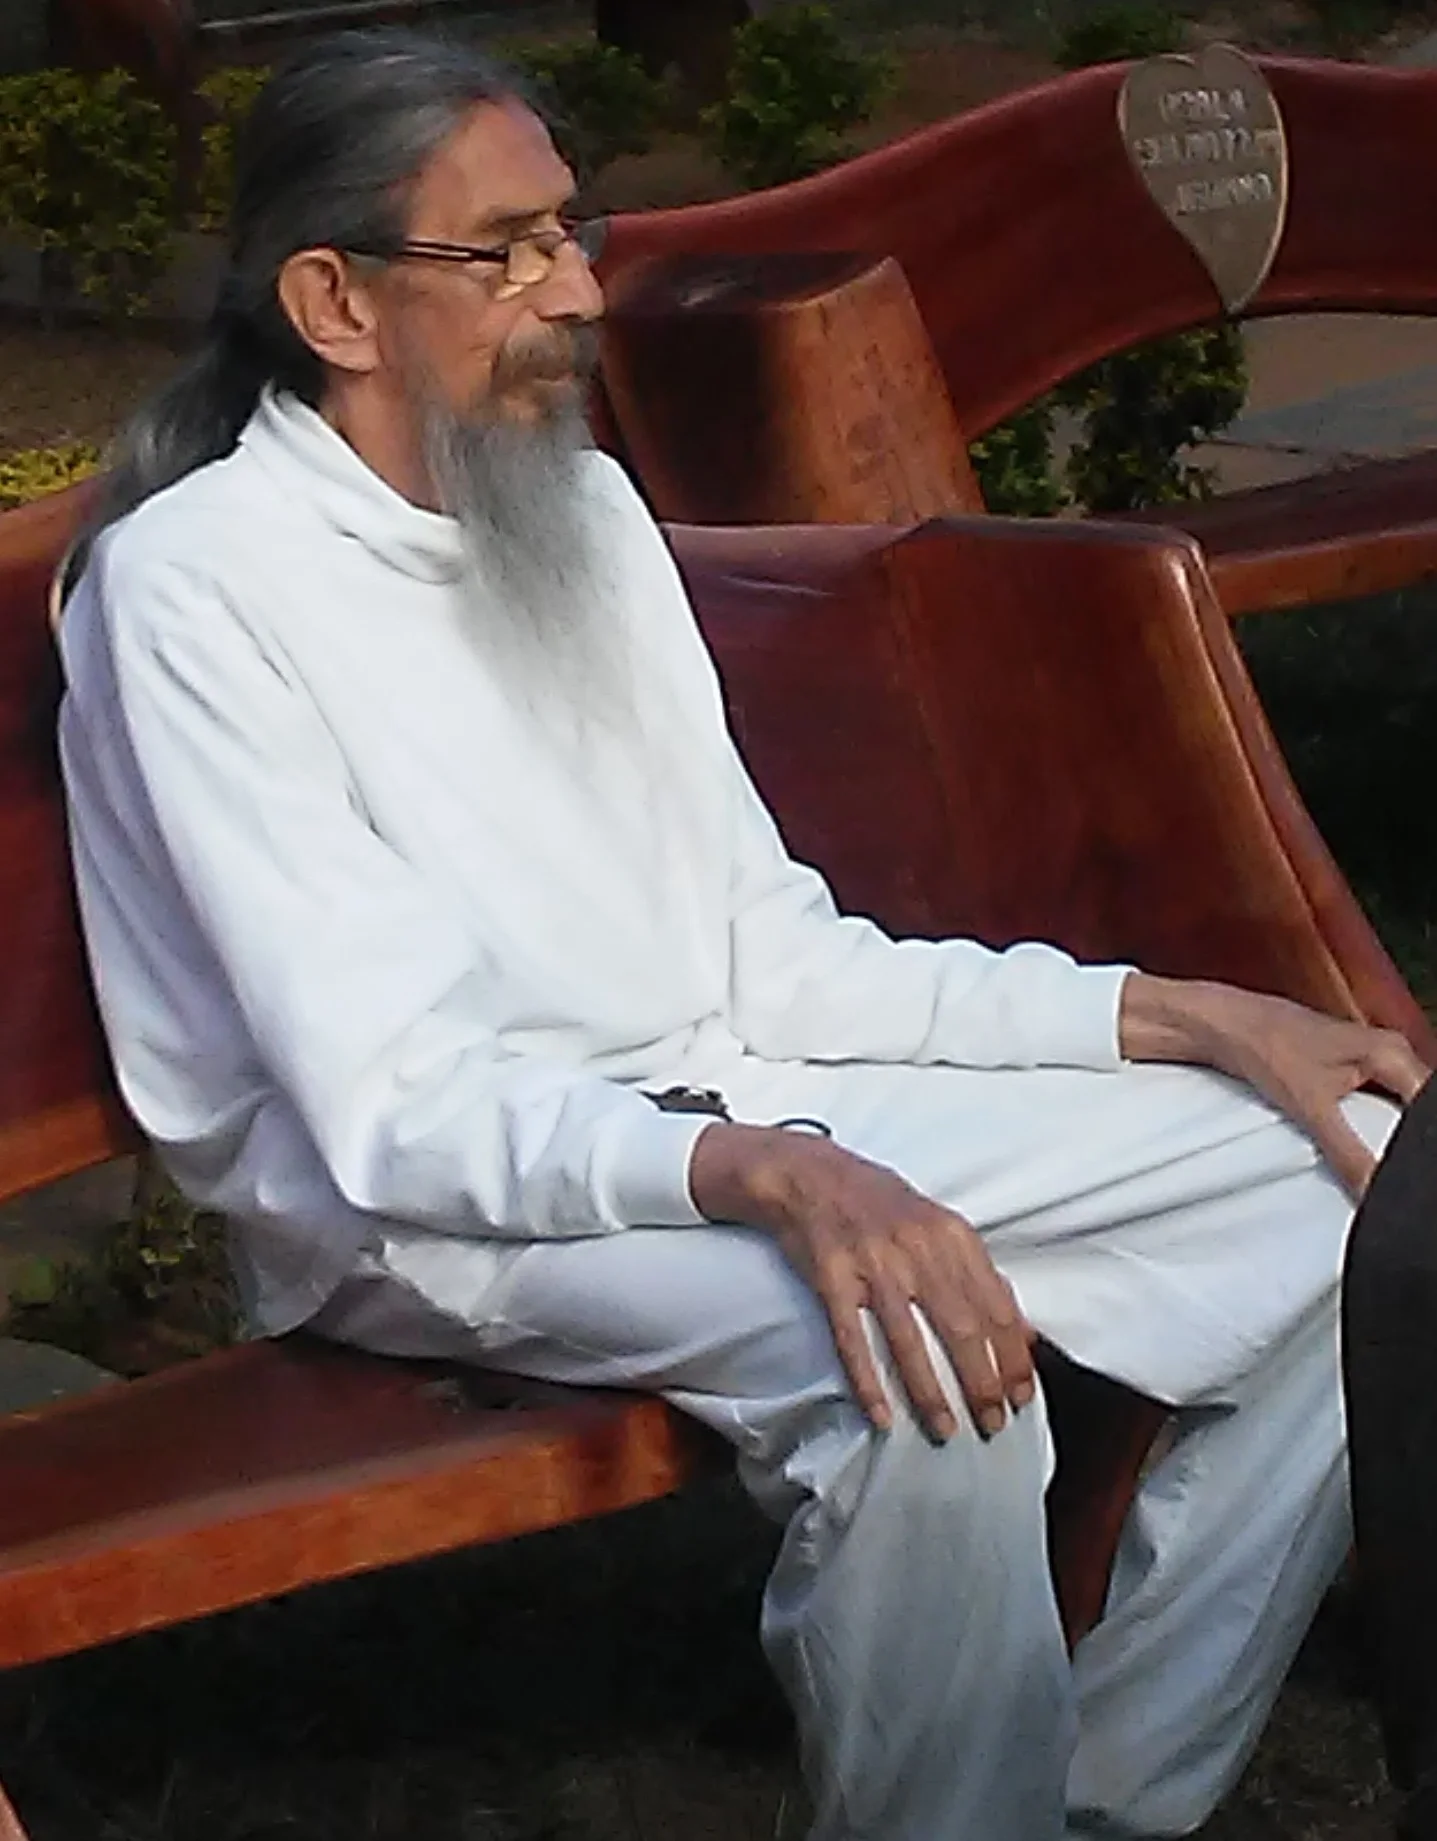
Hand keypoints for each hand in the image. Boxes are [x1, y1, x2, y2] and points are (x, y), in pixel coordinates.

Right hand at [690, 1123, 1033, 1441]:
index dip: (1013, 1358)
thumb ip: (984, 1277)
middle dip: (982, 1383)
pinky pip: (851, 1337)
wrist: (812, 1175)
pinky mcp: (832, 1277)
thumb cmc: (885, 1208)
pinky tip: (881, 1416)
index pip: (997, 1307)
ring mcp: (873, 1263)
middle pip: (960, 1328)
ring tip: (945, 1429)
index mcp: (953, 1237)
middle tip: (993, 1425)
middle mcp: (918, 1249)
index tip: (1023, 1398)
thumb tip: (1026, 1333)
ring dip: (930, 1391)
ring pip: (908, 1339)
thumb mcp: (943, 1228)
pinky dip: (867, 1380)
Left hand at [1120, 973, 1431, 1195]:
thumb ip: (1349, 1154)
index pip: (1428, 1111)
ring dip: (1395, 1133)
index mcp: (1392, 1054)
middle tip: (1402, 1175)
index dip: (1420, 1146)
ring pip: (1403, 1104)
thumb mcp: (1311, 1110)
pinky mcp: (1353, 1067)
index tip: (1411, 1175)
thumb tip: (1373, 1192)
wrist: (1227, 1025)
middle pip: (1420, 1109)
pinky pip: (1382, 1099)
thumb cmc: (1266, 1047)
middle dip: (1412, 1141)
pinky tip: (1368, 1143)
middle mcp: (1389, 1051)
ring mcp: (1372, 1057)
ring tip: (1386, 1160)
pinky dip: (1376, 1124)